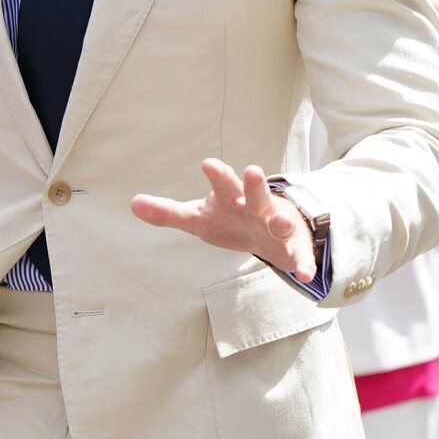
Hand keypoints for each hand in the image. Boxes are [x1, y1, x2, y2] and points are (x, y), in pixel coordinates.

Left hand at [131, 158, 316, 282]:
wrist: (272, 234)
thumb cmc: (230, 220)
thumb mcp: (198, 218)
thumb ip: (168, 212)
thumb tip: (133, 203)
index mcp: (232, 198)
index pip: (222, 184)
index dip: (217, 175)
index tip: (207, 163)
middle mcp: (256, 206)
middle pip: (255, 193)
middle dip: (254, 184)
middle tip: (251, 170)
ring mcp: (277, 225)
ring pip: (280, 220)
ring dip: (280, 220)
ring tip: (281, 222)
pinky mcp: (292, 247)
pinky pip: (298, 256)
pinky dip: (303, 264)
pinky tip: (304, 275)